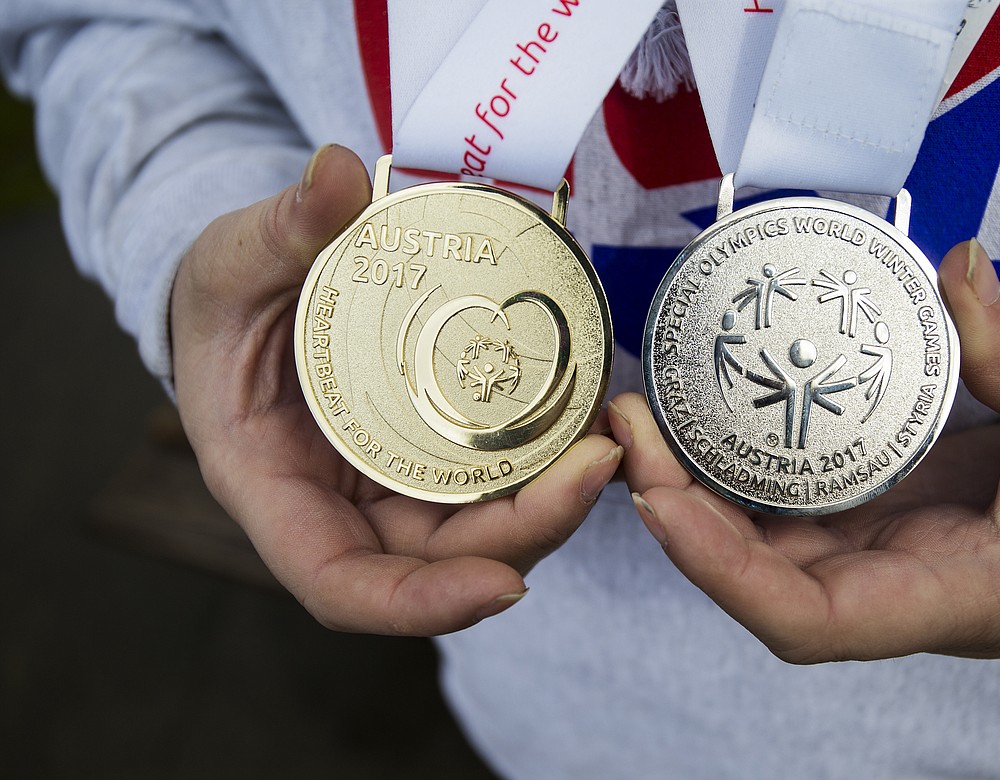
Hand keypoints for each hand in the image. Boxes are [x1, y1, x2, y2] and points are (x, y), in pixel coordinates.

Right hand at [170, 145, 621, 634]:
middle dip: (526, 532)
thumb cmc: (226, 292)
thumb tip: (336, 173)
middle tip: (599, 463)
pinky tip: (588, 417)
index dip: (420, 604)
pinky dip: (544, 463)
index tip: (502, 585)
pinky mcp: (433, 455)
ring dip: (553, 501)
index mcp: (272, 486)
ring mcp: (393, 485)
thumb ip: (282, 226)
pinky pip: (495, 480)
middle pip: (441, 562)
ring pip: (482, 530)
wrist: (258, 289)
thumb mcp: (234, 256)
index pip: (340, 583)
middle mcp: (340, 506)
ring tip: (610, 438)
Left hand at [612, 240, 999, 662]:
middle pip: (753, 575)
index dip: (724, 574)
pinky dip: (734, 463)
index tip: (665, 503)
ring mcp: (873, 551)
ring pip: (756, 539)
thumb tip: (961, 271)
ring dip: (689, 484)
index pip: (810, 619)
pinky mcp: (872, 512)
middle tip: (629, 421)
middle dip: (676, 509)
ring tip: (644, 409)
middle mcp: (889, 585)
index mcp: (948, 596)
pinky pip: (785, 500)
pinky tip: (702, 409)